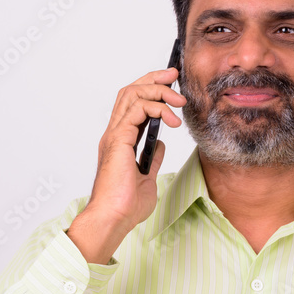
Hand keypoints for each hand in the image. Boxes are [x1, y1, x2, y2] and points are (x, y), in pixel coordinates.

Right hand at [85, 66, 185, 231]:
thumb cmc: (125, 205)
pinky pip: (137, 110)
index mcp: (119, 141)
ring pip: (132, 94)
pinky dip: (156, 108)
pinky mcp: (118, 139)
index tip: (170, 82)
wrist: (114, 218)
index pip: (132, 103)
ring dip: (158, 90)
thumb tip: (159, 144)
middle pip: (130, 91)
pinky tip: (172, 118)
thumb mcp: (147, 178)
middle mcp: (114, 134)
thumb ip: (151, 158)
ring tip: (178, 100)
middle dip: (154, 78)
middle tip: (174, 75)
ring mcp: (114, 135)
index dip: (150, 87)